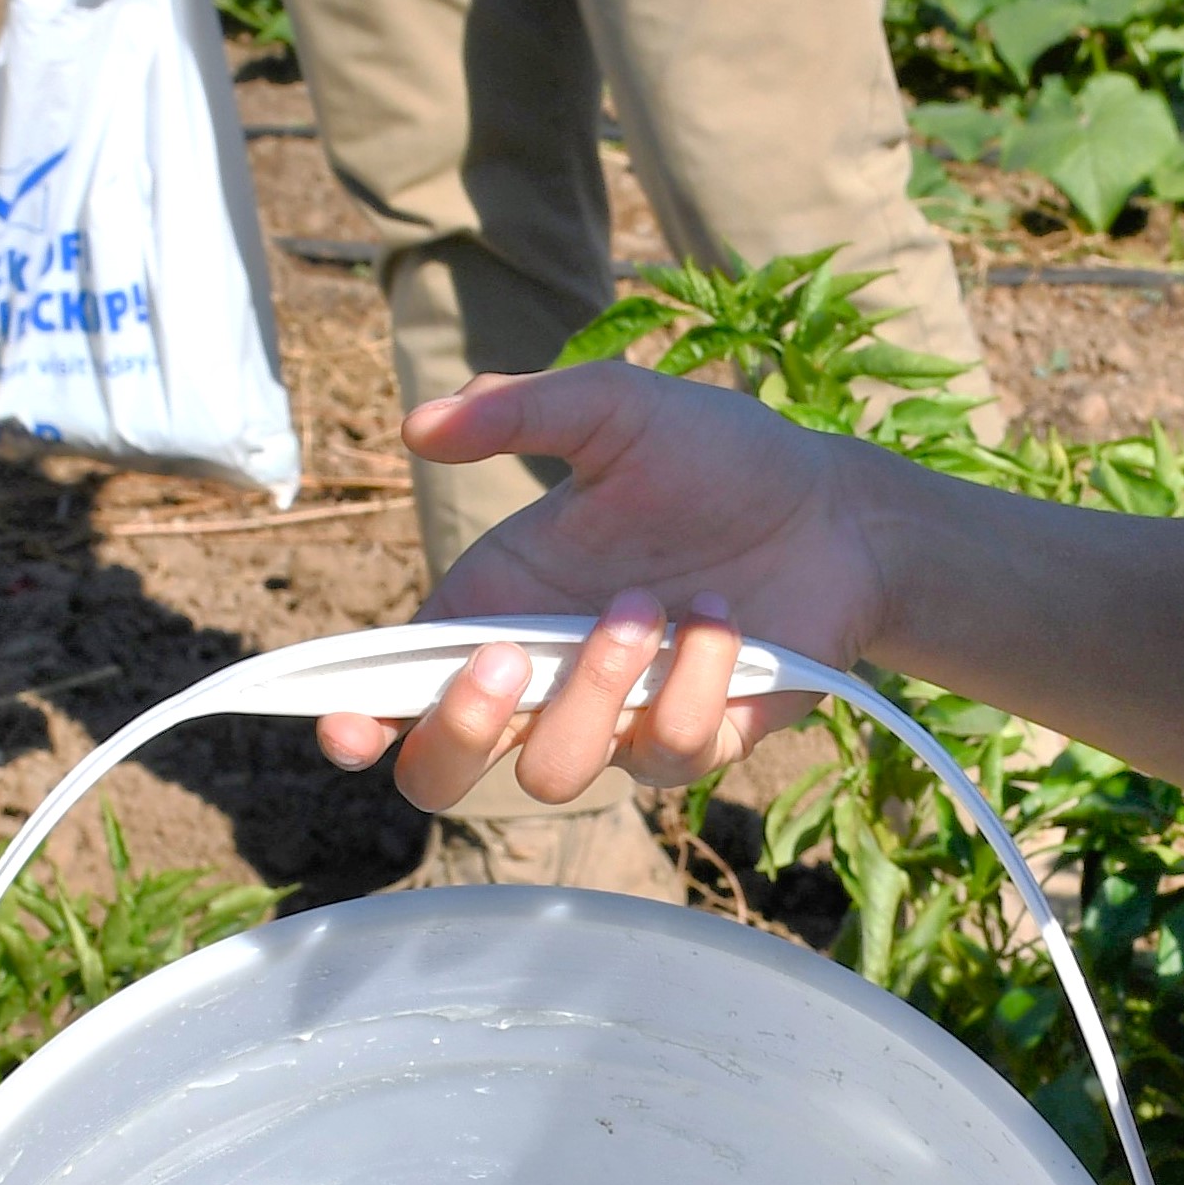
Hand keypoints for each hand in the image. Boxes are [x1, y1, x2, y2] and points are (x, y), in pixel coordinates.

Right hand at [312, 364, 890, 805]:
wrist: (837, 508)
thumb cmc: (716, 456)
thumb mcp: (615, 411)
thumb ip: (519, 411)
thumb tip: (418, 424)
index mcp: (498, 604)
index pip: (399, 687)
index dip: (358, 719)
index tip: (346, 726)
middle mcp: (543, 677)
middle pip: (443, 773)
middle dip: (457, 730)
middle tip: (508, 656)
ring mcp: (615, 719)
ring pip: (552, 774)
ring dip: (594, 690)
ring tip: (656, 603)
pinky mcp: (693, 741)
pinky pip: (664, 755)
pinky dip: (693, 683)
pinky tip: (726, 621)